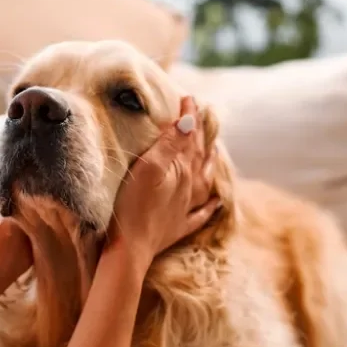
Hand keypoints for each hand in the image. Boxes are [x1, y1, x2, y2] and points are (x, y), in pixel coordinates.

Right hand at [107, 96, 218, 266]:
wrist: (129, 249)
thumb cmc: (133, 206)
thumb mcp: (149, 168)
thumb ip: (170, 145)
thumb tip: (191, 123)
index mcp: (180, 170)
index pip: (188, 137)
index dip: (189, 117)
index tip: (189, 98)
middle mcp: (188, 188)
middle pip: (198, 156)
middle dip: (200, 135)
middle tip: (203, 116)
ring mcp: (183, 209)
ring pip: (204, 182)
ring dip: (209, 164)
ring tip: (215, 151)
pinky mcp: (176, 228)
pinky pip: (200, 215)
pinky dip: (210, 206)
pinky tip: (217, 202)